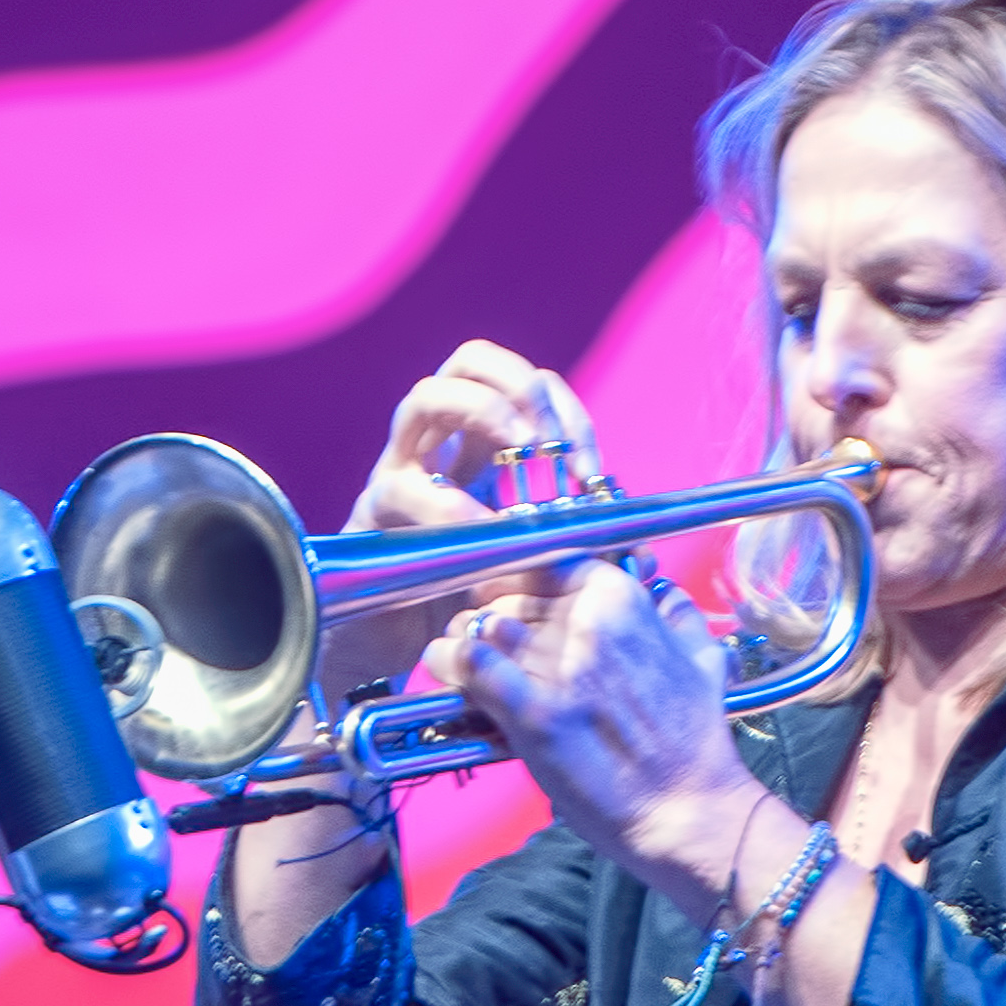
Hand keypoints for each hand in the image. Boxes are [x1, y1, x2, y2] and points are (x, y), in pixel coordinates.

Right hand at [336, 340, 593, 692]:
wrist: (388, 645)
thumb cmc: (459, 600)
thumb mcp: (522, 560)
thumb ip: (562, 542)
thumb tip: (633, 547)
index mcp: (480, 445)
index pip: (525, 384)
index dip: (565, 410)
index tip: (591, 472)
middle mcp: (438, 442)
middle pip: (470, 361)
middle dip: (519, 387)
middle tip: (549, 442)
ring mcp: (399, 467)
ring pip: (427, 397)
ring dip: (483, 413)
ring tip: (519, 454)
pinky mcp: (372, 509)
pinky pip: (405, 487)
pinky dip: (449, 505)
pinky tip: (480, 532)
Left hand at [444, 561, 774, 912]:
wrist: (689, 810)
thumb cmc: (694, 741)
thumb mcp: (702, 661)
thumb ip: (678, 619)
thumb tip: (664, 593)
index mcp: (623, 600)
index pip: (547, 562)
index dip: (519, 581)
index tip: (512, 600)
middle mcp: (587, 623)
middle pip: (507, 596)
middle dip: (483, 615)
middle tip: (476, 638)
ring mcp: (558, 666)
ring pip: (479, 627)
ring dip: (460, 641)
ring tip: (455, 660)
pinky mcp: (532, 713)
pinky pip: (471, 666)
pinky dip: (453, 666)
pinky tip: (450, 675)